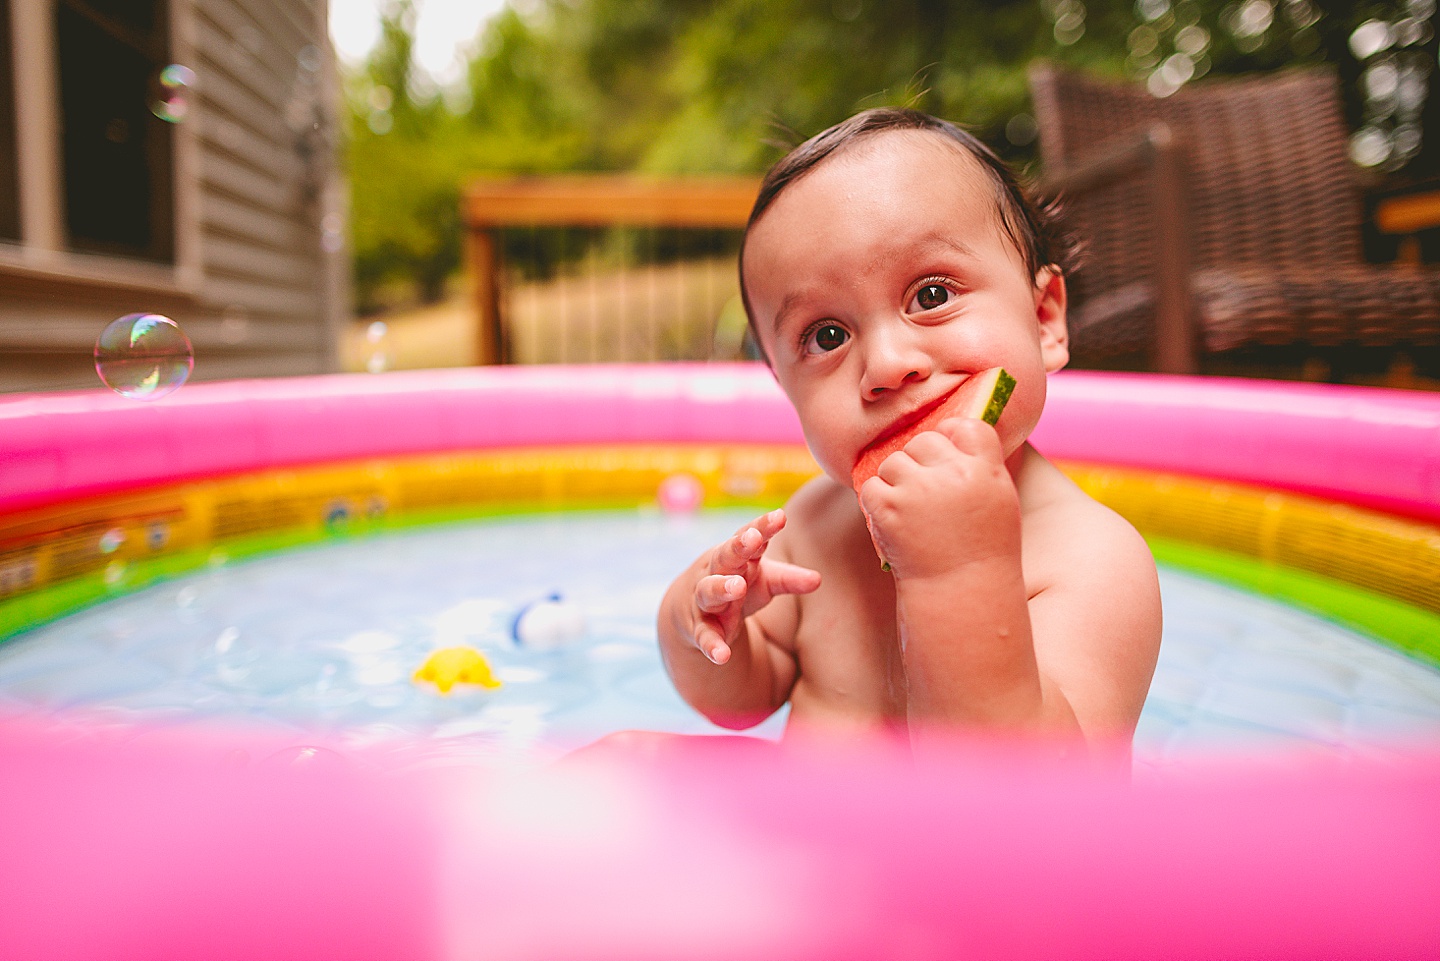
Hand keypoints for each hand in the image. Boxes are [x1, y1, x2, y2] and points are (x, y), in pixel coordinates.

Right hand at [691, 509, 820, 664]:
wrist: (692, 609)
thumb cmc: (738, 584)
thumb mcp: (765, 580)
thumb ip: (790, 579)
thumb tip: (819, 580)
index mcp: (736, 556)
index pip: (750, 537)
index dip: (763, 526)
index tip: (779, 516)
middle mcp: (717, 572)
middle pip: (725, 556)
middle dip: (737, 547)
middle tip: (752, 538)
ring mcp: (705, 600)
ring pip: (709, 591)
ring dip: (721, 587)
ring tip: (736, 586)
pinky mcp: (700, 628)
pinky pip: (704, 636)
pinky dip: (712, 645)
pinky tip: (722, 656)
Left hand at [857, 418, 1020, 579]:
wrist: (961, 594)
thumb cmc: (982, 548)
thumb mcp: (999, 500)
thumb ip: (980, 465)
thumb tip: (951, 431)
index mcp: (986, 470)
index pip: (965, 426)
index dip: (952, 436)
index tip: (947, 457)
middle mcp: (952, 475)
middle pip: (924, 441)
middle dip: (920, 462)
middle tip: (926, 492)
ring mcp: (918, 491)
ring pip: (893, 462)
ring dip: (896, 481)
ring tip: (912, 511)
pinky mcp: (888, 509)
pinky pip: (871, 486)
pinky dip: (878, 502)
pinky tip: (895, 521)